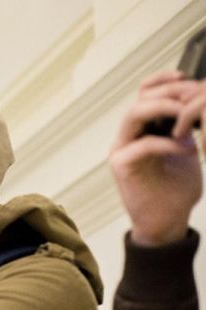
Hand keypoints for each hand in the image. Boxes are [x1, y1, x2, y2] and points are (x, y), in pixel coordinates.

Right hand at [109, 71, 202, 245]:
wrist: (167, 221)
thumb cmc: (176, 189)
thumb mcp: (186, 147)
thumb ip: (185, 126)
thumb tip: (197, 100)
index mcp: (142, 130)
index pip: (144, 94)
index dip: (162, 80)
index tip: (187, 78)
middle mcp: (128, 137)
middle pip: (139, 100)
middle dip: (168, 93)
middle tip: (192, 97)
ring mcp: (121, 151)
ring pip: (133, 115)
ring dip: (162, 110)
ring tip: (187, 117)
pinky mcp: (122, 166)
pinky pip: (143, 145)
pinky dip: (168, 143)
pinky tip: (188, 150)